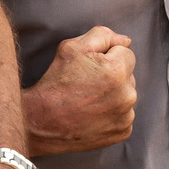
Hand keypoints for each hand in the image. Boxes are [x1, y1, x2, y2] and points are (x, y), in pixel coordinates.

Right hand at [22, 26, 136, 154]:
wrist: (40, 123)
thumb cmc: (55, 83)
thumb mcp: (72, 48)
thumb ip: (103, 36)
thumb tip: (126, 41)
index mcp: (117, 72)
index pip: (126, 53)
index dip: (106, 57)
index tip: (89, 68)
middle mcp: (127, 96)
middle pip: (128, 75)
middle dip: (112, 75)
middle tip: (86, 85)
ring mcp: (125, 117)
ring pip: (126, 95)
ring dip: (113, 95)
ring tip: (87, 101)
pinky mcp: (122, 132)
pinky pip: (124, 115)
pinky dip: (112, 114)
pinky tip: (92, 115)